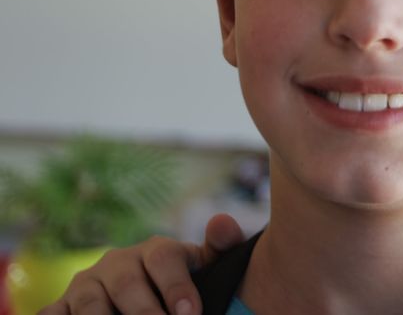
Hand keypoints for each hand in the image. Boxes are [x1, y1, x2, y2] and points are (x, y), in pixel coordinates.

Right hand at [40, 213, 244, 314]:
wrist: (145, 292)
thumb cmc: (179, 281)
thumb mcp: (203, 265)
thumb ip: (220, 247)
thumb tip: (223, 223)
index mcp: (155, 250)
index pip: (164, 258)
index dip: (176, 286)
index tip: (190, 314)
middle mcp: (117, 262)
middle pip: (126, 284)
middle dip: (144, 312)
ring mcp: (86, 284)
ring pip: (89, 303)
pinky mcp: (61, 304)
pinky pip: (52, 313)